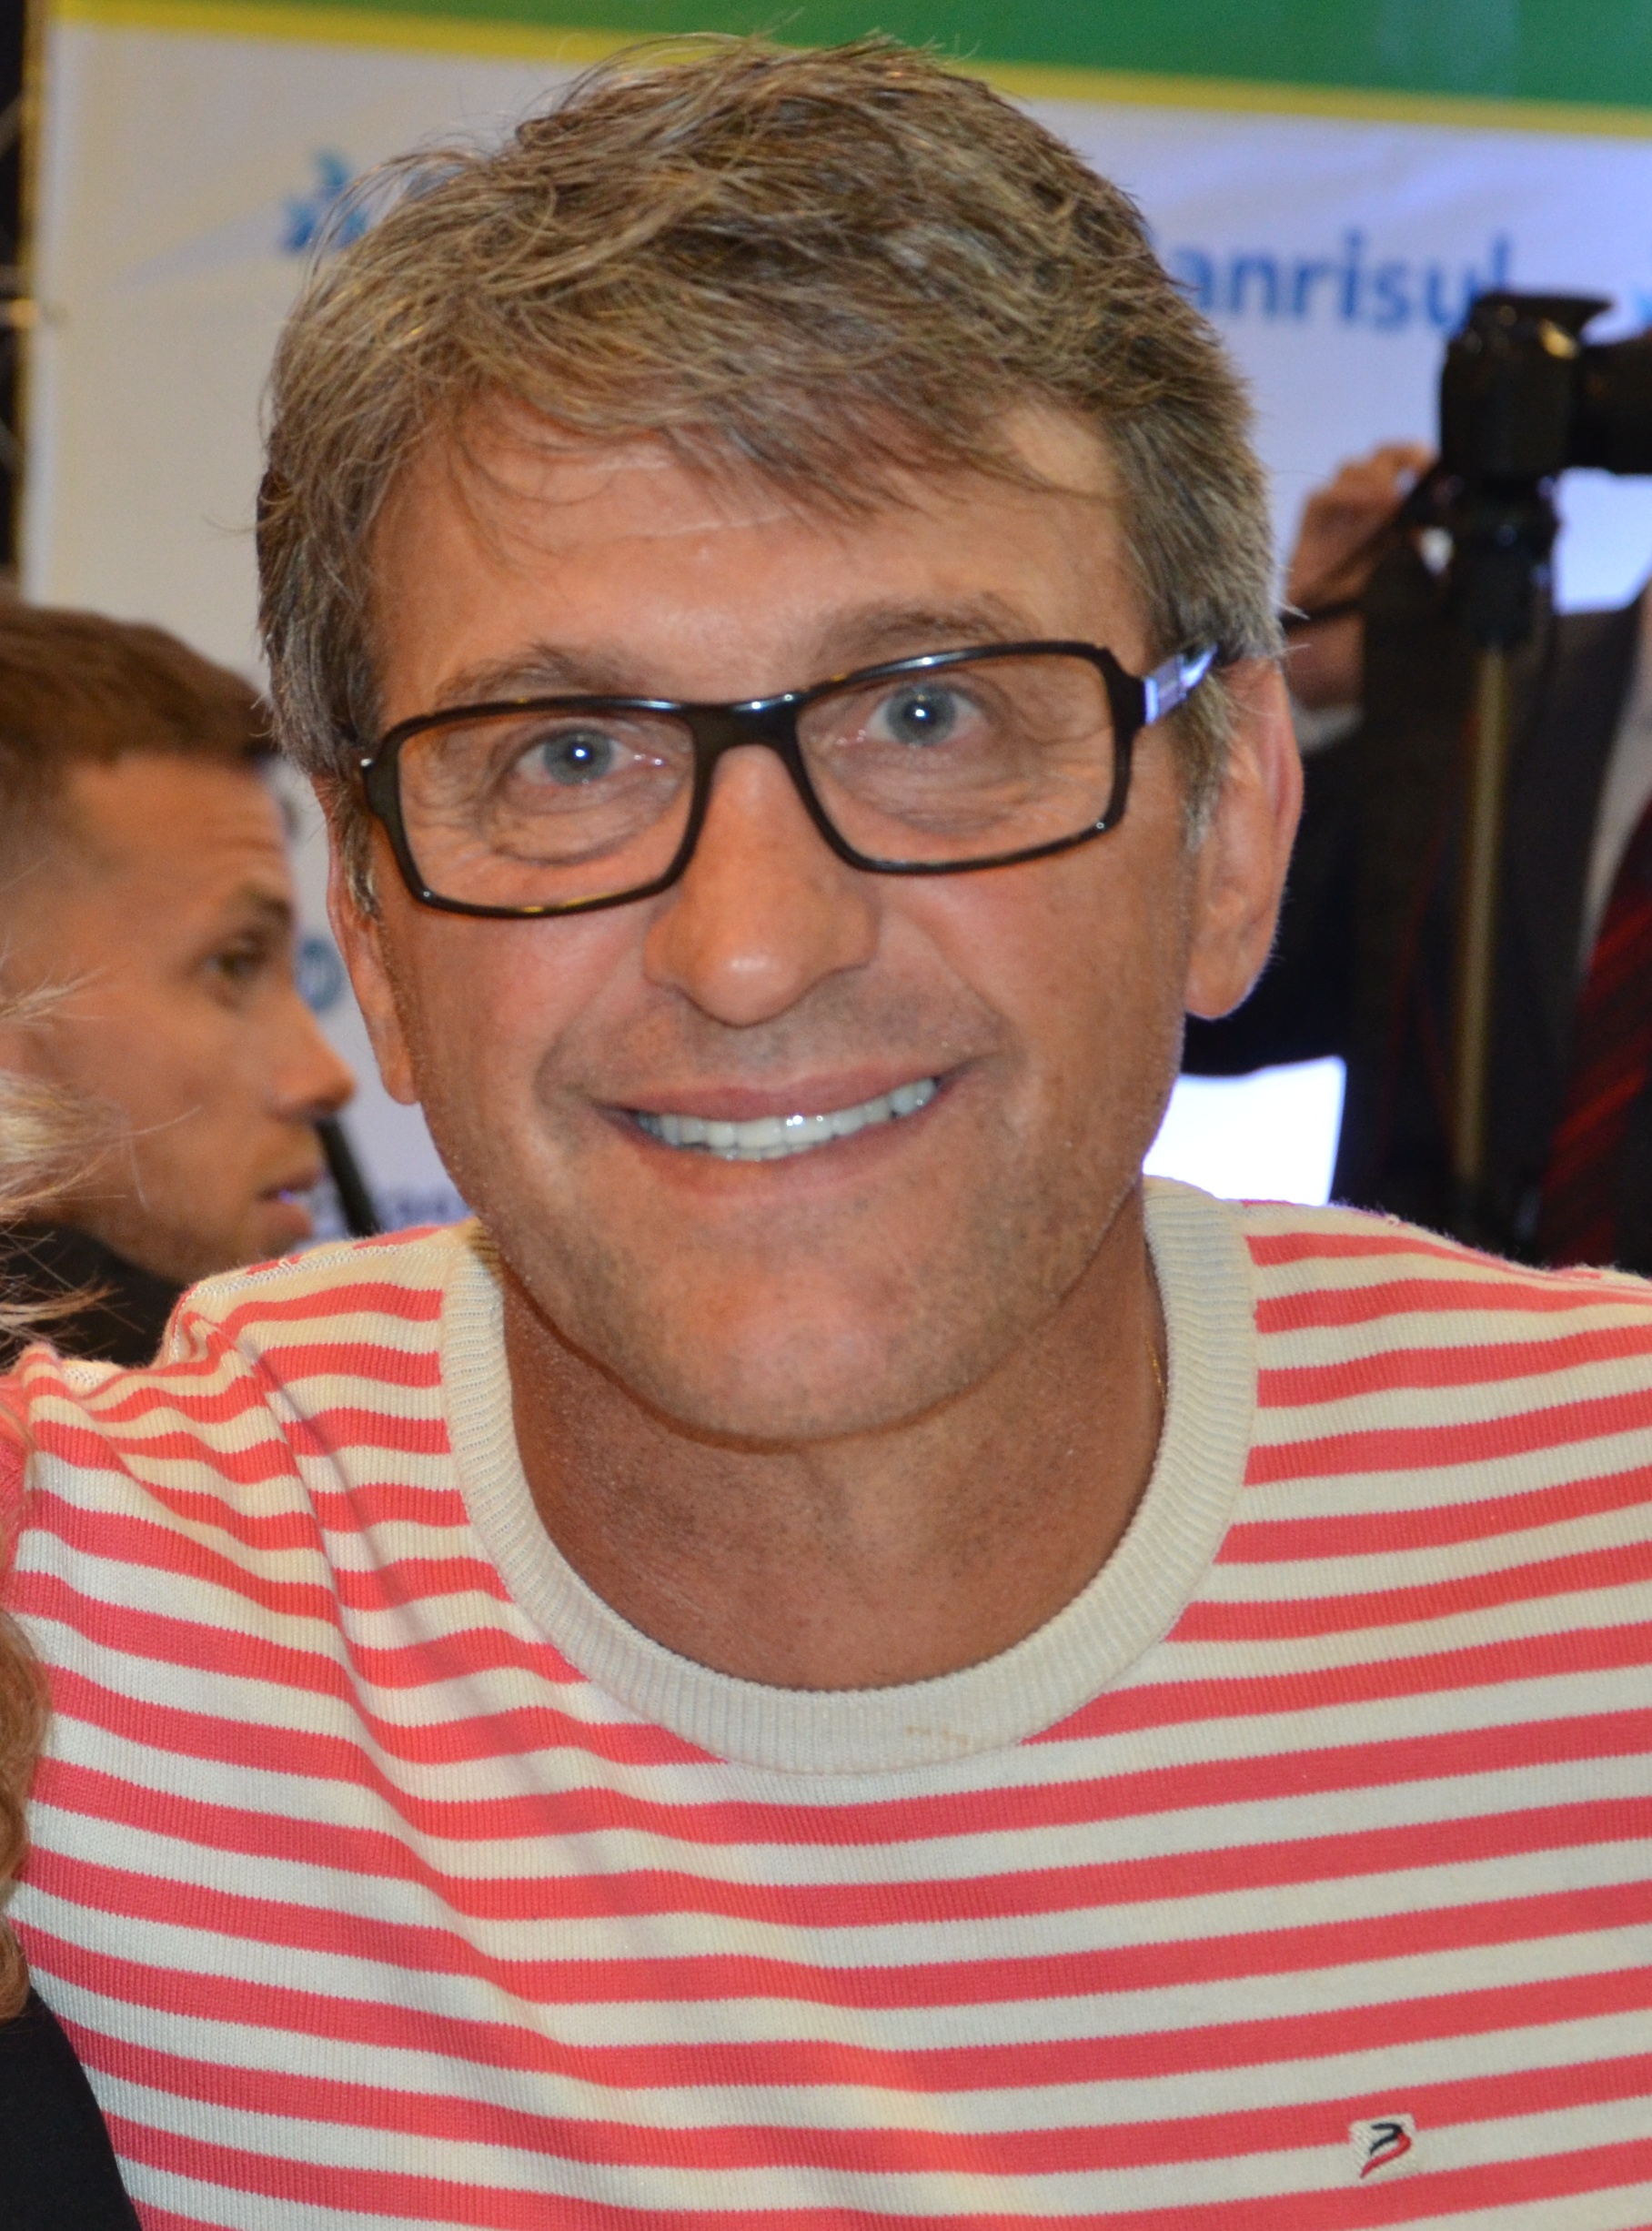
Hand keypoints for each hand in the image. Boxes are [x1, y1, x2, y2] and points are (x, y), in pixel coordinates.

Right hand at [1286, 442, 1432, 712]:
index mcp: (1403, 532)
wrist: (1323, 671)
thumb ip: (1438, 586)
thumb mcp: (1417, 610)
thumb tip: (1471, 562)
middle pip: (1387, 462)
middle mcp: (1371, 522)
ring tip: (1394, 497)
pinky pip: (1322, 499)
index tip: (1453, 477)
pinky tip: (1370, 506)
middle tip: (1425, 472)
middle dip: (1407, 458)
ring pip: (1356, 470)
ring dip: (1376, 474)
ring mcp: (1340, 527)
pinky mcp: (1310, 538)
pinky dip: (1347, 494)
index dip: (1433, 468)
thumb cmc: (1368, 642)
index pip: (1419, 480)